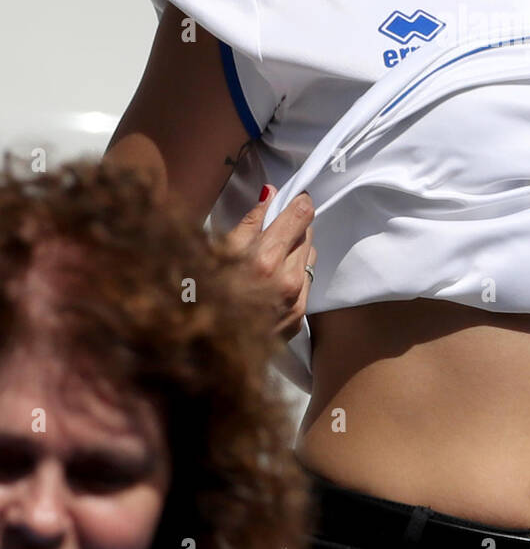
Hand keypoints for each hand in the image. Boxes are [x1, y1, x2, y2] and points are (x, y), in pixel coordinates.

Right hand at [219, 185, 317, 341]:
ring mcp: (296, 302)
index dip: (299, 203)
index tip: (296, 198)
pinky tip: (270, 283)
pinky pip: (306, 283)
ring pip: (309, 258)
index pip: (300, 217)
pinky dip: (294, 275)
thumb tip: (272, 195)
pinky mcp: (298, 319)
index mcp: (263, 262)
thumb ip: (250, 223)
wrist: (204, 353)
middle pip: (307, 235)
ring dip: (295, 252)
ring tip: (269, 259)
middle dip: (293, 228)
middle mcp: (286, 282)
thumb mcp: (217, 253)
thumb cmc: (200, 297)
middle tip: (273, 231)